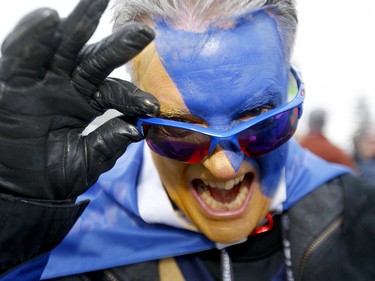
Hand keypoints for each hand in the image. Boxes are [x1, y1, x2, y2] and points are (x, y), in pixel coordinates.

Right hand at [0, 0, 158, 199]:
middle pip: (94, 58)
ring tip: (98, 1)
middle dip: (118, 44)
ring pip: (61, 47)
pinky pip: (21, 59)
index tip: (151, 107)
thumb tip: (134, 130)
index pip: (113, 90)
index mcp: (86, 102)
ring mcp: (41, 83)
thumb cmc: (52, 175)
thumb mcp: (87, 161)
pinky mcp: (11, 85)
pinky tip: (49, 19)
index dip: (131, 96)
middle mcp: (66, 86)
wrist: (19, 191)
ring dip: (78, 24)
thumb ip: (109, 144)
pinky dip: (33, 39)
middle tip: (146, 32)